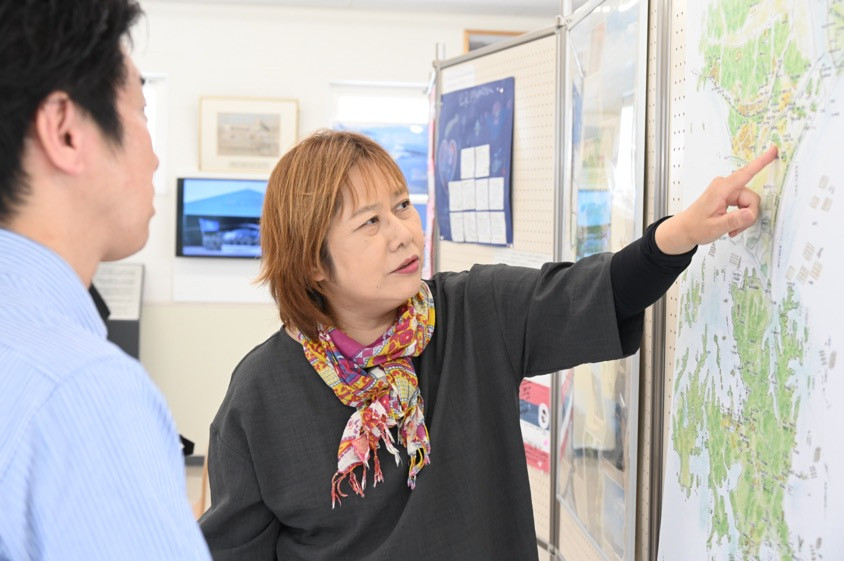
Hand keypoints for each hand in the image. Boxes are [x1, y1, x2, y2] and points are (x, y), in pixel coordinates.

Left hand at [655, 146, 778, 254]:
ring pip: (749, 203)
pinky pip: (744, 204)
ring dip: (744, 218)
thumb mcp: (715, 227)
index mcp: (721, 189)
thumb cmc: (696, 227)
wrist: (685, 229)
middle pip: (751, 198)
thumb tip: (750, 214)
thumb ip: (734, 221)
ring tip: (731, 228)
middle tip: (736, 229)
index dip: (761, 162)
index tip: (773, 150)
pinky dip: (741, 217)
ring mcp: (726, 190)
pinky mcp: (728, 195)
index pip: (745, 173)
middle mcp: (725, 186)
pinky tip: (732, 225)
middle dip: (748, 215)